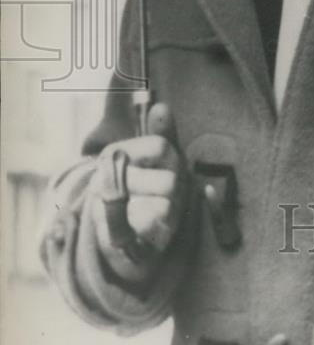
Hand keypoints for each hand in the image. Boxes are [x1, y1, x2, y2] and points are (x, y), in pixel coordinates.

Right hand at [88, 104, 187, 280]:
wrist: (117, 235)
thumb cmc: (145, 186)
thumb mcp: (156, 158)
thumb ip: (162, 132)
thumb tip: (160, 107)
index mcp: (116, 152)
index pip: (162, 147)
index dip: (174, 161)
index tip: (169, 168)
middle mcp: (105, 178)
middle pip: (169, 181)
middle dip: (176, 192)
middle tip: (165, 196)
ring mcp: (105, 209)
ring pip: (164, 207)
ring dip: (169, 213)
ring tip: (157, 212)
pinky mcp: (113, 238)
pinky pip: (150, 229)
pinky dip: (157, 230)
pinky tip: (151, 229)